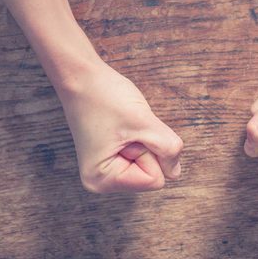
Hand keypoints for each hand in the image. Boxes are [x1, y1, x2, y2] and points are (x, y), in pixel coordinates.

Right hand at [57, 61, 182, 192]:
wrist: (82, 77)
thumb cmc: (105, 96)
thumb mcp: (144, 122)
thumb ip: (168, 148)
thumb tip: (175, 171)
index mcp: (102, 179)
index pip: (155, 181)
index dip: (150, 152)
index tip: (128, 132)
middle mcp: (101, 181)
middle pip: (152, 176)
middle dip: (147, 148)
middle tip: (125, 128)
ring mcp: (105, 171)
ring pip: (149, 166)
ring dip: (144, 143)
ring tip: (122, 127)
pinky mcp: (110, 158)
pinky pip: (141, 156)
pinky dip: (140, 139)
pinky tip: (122, 128)